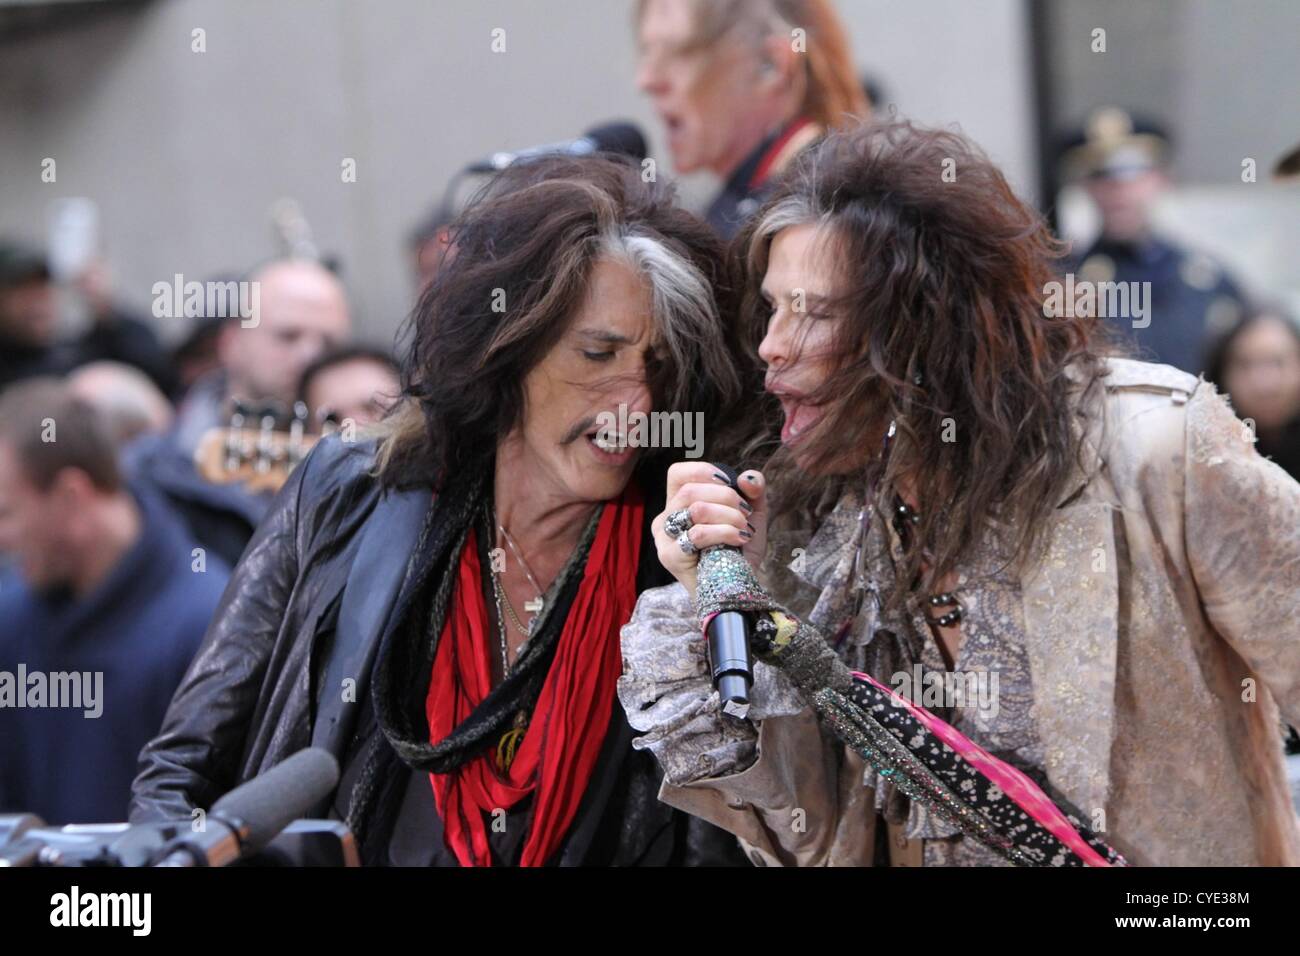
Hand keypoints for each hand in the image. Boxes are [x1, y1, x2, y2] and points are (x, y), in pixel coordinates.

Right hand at [651, 462, 766, 599]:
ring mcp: (664, 538)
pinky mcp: (670, 556)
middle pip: (691, 490)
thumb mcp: (752, 513)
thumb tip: (748, 477)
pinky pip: (698, 534)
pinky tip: (737, 540)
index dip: (704, 472)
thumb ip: (753, 490)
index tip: (730, 483)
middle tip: (744, 513)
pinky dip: (724, 533)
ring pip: (696, 509)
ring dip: (728, 516)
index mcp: (677, 503)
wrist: (738, 586)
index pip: (678, 473)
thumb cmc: (738, 549)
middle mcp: (665, 518)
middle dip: (726, 497)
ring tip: (743, 529)